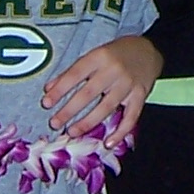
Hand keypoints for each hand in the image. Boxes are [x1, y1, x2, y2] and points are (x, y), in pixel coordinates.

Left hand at [43, 36, 163, 146]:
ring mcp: (128, 84)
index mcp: (99, 57)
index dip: (60, 90)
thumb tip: (48, 89)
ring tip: (72, 132)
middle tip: (55, 123)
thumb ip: (72, 72)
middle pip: (88, 93)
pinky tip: (108, 143)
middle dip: (69, 110)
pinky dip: (120, 132)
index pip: (75, 74)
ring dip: (88, 122)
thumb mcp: (93, 55)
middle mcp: (114, 70)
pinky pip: (131, 117)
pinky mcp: (140, 96)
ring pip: (106, 107)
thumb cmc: (115, 54)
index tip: (46, 103)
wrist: (147, 50)